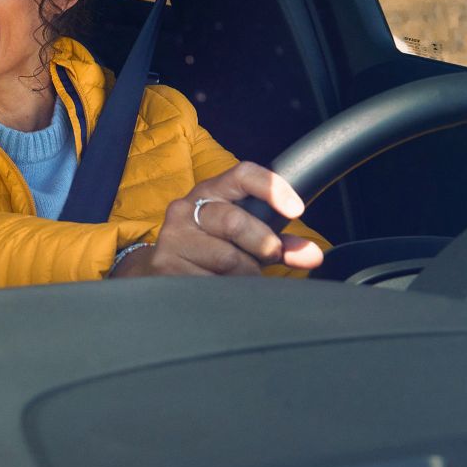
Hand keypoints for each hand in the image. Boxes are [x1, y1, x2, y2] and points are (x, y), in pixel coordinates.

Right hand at [111, 162, 324, 277]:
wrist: (153, 269)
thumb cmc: (208, 249)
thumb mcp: (243, 238)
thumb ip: (279, 242)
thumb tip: (313, 256)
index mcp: (211, 191)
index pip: (243, 174)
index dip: (272, 188)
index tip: (296, 209)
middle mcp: (186, 208)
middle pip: (235, 221)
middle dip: (262, 244)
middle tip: (270, 257)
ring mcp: (173, 238)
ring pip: (227, 258)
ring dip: (245, 274)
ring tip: (241, 277)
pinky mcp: (166, 267)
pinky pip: (211, 283)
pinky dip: (226, 291)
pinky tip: (220, 289)